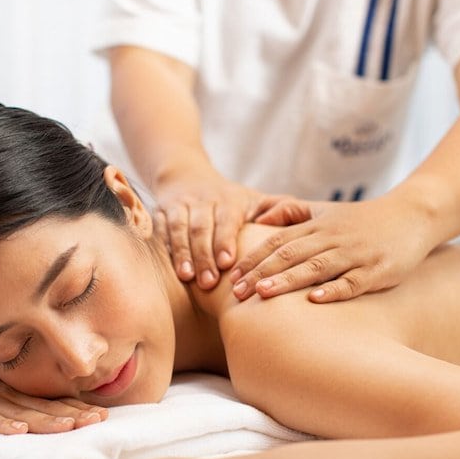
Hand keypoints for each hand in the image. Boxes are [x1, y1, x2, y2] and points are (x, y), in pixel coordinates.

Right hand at [0, 346, 107, 434]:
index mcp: (15, 391)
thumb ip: (24, 399)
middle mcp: (3, 394)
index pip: (52, 402)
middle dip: (72, 415)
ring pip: (18, 412)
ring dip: (44, 421)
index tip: (103, 416)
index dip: (77, 408)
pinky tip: (17, 431)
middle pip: (42, 407)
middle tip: (98, 421)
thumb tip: (62, 412)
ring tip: (68, 428)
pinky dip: (0, 424)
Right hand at [153, 168, 272, 289]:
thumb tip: (301, 225)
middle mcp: (201, 200)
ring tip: (186, 277)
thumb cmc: (229, 200)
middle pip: (201, 228)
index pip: (226, 220)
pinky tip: (168, 269)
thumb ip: (280, 210)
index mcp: (228, 200)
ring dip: (182, 253)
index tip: (226, 263)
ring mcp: (178, 206)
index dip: (224, 240)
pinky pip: (159, 230)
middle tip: (208, 283)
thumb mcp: (254, 199)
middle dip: (203, 255)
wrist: (184, 175)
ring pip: (178, 229)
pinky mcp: (159, 212)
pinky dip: (164, 248)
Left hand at [230, 195, 436, 302]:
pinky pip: (353, 282)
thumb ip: (292, 212)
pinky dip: (334, 290)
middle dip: (261, 272)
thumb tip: (258, 219)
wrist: (412, 215)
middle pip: (291, 254)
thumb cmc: (362, 218)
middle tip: (235, 291)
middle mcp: (332, 238)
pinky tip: (315, 300)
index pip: (277, 241)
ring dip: (288, 280)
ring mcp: (355, 254)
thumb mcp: (325, 210)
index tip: (230, 275)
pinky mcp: (378, 270)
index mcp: (317, 226)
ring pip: (317, 267)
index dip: (253, 257)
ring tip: (263, 293)